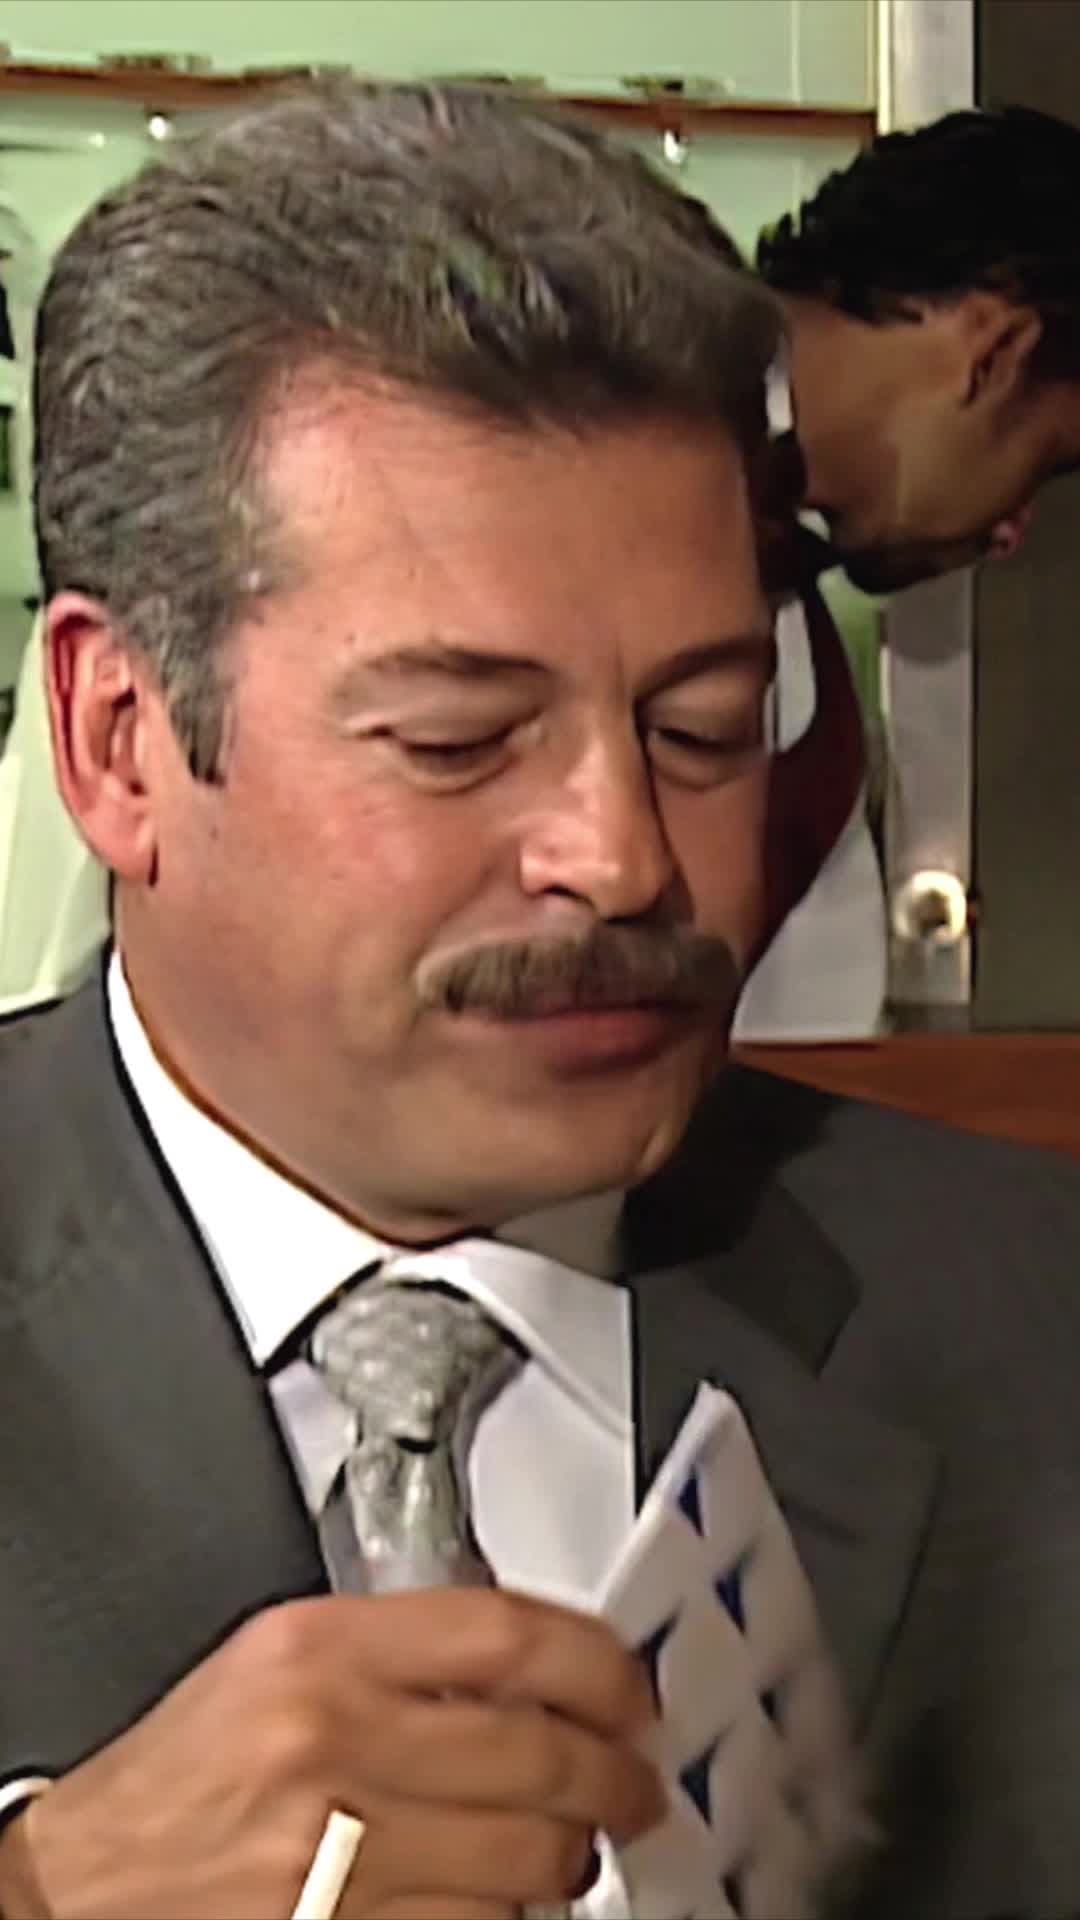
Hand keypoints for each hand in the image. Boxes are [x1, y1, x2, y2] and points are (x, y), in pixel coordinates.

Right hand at [0, 1588, 663, 1919]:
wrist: (86, 1883)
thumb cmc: (182, 1774)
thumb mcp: (279, 1659)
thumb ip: (400, 1644)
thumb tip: (531, 1657)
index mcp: (320, 1648)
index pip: (508, 1635)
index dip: (599, 1663)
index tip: (631, 1689)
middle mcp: (332, 1739)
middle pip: (538, 1752)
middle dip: (616, 1774)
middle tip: (637, 1782)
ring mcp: (337, 1852)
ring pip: (525, 1858)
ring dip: (571, 1856)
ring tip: (574, 1844)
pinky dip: (507, 1917)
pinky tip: (502, 1898)